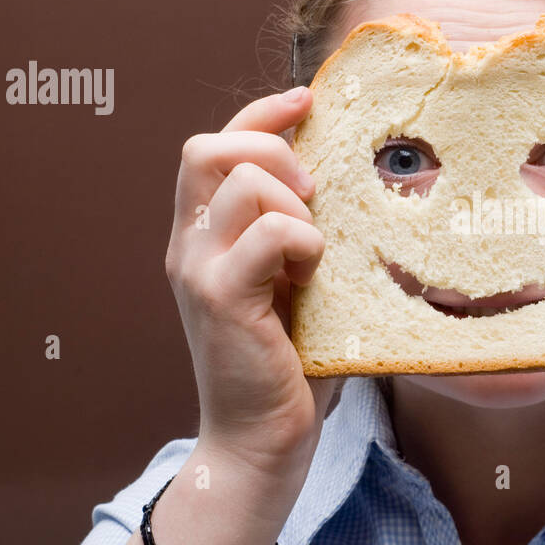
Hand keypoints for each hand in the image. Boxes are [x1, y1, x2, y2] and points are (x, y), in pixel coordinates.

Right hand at [164, 87, 336, 478]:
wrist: (261, 443)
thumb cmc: (290, 367)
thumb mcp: (296, 287)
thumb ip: (303, 238)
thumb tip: (355, 187)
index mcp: (204, 237)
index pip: (213, 146)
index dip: (260, 115)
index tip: (308, 101)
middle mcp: (189, 246)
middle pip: (207, 149)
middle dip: (271, 152)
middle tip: (313, 194)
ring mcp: (197, 270)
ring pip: (240, 185)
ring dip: (293, 204)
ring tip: (314, 249)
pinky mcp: (219, 299)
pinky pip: (265, 234)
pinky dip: (301, 240)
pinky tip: (313, 273)